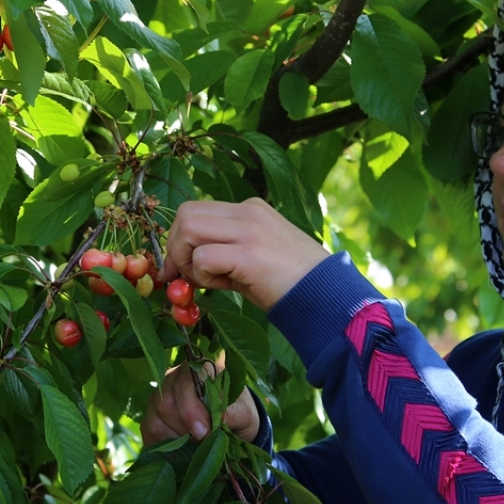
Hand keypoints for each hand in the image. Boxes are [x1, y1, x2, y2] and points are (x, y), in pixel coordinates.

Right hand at [142, 361, 259, 444]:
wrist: (232, 424)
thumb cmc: (237, 412)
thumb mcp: (244, 412)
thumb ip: (233, 413)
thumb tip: (220, 420)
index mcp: (197, 370)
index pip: (184, 383)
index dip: (190, 409)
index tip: (203, 431)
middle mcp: (172, 380)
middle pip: (165, 404)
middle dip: (185, 428)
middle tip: (204, 441)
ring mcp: (157, 400)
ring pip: (155, 422)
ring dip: (177, 440)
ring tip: (198, 444)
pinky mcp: (150, 420)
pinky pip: (149, 436)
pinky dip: (166, 448)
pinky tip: (183, 451)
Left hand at [159, 198, 328, 310]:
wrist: (327, 294)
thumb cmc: (292, 281)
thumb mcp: (254, 255)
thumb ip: (222, 251)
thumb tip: (183, 267)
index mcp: (250, 209)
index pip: (196, 210)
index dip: (178, 240)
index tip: (180, 269)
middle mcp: (248, 212)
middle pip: (185, 214)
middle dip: (175, 248)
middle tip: (185, 277)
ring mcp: (249, 230)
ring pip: (188, 229)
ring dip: (187, 260)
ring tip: (208, 280)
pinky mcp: (249, 254)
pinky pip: (202, 258)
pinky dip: (202, 276)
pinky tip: (225, 286)